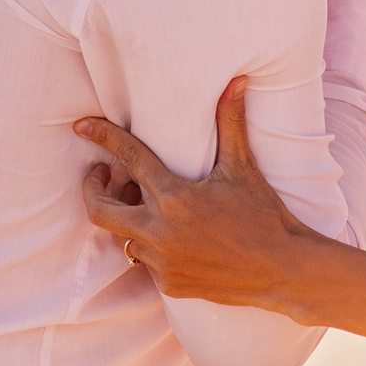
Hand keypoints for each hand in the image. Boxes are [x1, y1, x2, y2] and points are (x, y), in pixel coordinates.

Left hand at [77, 79, 321, 317]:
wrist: (284, 270)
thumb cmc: (265, 215)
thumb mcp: (244, 168)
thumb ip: (231, 123)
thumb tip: (238, 80)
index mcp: (175, 197)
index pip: (129, 158)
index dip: (103, 137)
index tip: (81, 126)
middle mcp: (160, 232)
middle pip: (99, 212)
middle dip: (92, 190)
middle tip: (102, 174)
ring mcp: (163, 262)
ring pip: (122, 238)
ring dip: (127, 218)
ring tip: (145, 202)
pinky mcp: (170, 285)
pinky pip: (145, 262)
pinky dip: (150, 245)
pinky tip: (170, 234)